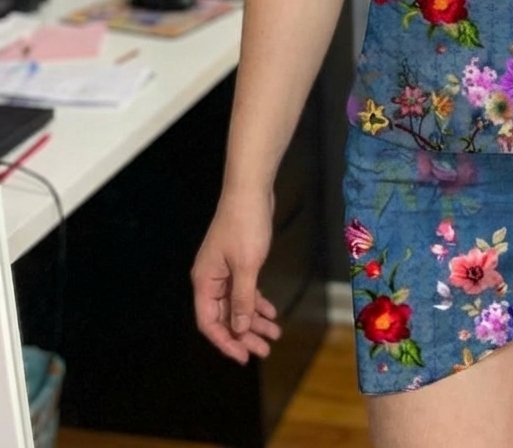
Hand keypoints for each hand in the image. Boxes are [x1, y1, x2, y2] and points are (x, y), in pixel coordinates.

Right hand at [191, 188, 281, 364]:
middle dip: (244, 334)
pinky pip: (244, 289)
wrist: (251, 191)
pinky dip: (256, 301)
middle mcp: (210, 279)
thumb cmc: (246, 226)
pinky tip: (270, 312)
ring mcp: (224, 270)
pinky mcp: (237, 262)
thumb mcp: (247, 266)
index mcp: (205, 282)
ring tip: (273, 335)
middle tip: (265, 349)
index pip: (209, 322)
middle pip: (224, 316)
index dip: (225, 341)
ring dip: (254, 320)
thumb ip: (243, 299)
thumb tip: (240, 329)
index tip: (244, 356)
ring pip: (237, 304)